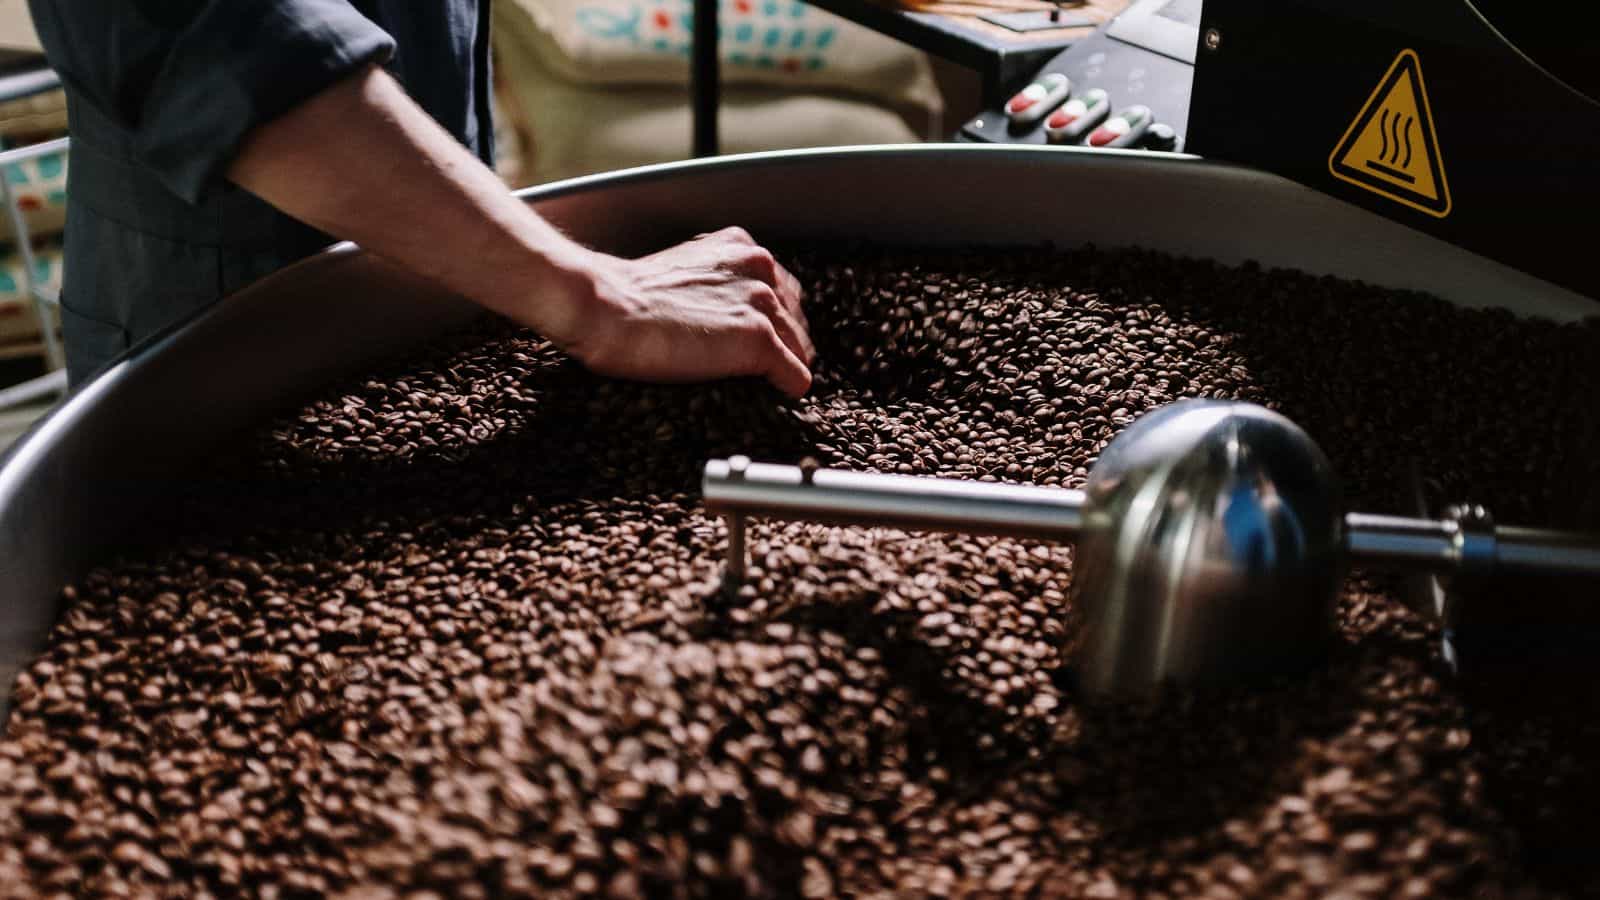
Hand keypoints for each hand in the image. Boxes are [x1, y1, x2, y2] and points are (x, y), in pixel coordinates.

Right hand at [554, 227, 815, 396]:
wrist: (607, 308)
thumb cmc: (628, 297)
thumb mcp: (683, 272)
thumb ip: (715, 283)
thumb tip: (723, 317)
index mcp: (742, 248)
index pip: (782, 290)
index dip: (772, 320)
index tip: (754, 339)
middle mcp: (760, 270)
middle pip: (797, 318)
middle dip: (783, 342)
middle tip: (758, 365)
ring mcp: (763, 306)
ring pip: (800, 348)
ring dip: (784, 367)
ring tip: (761, 383)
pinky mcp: (759, 341)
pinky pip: (796, 376)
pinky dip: (787, 389)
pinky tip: (772, 394)